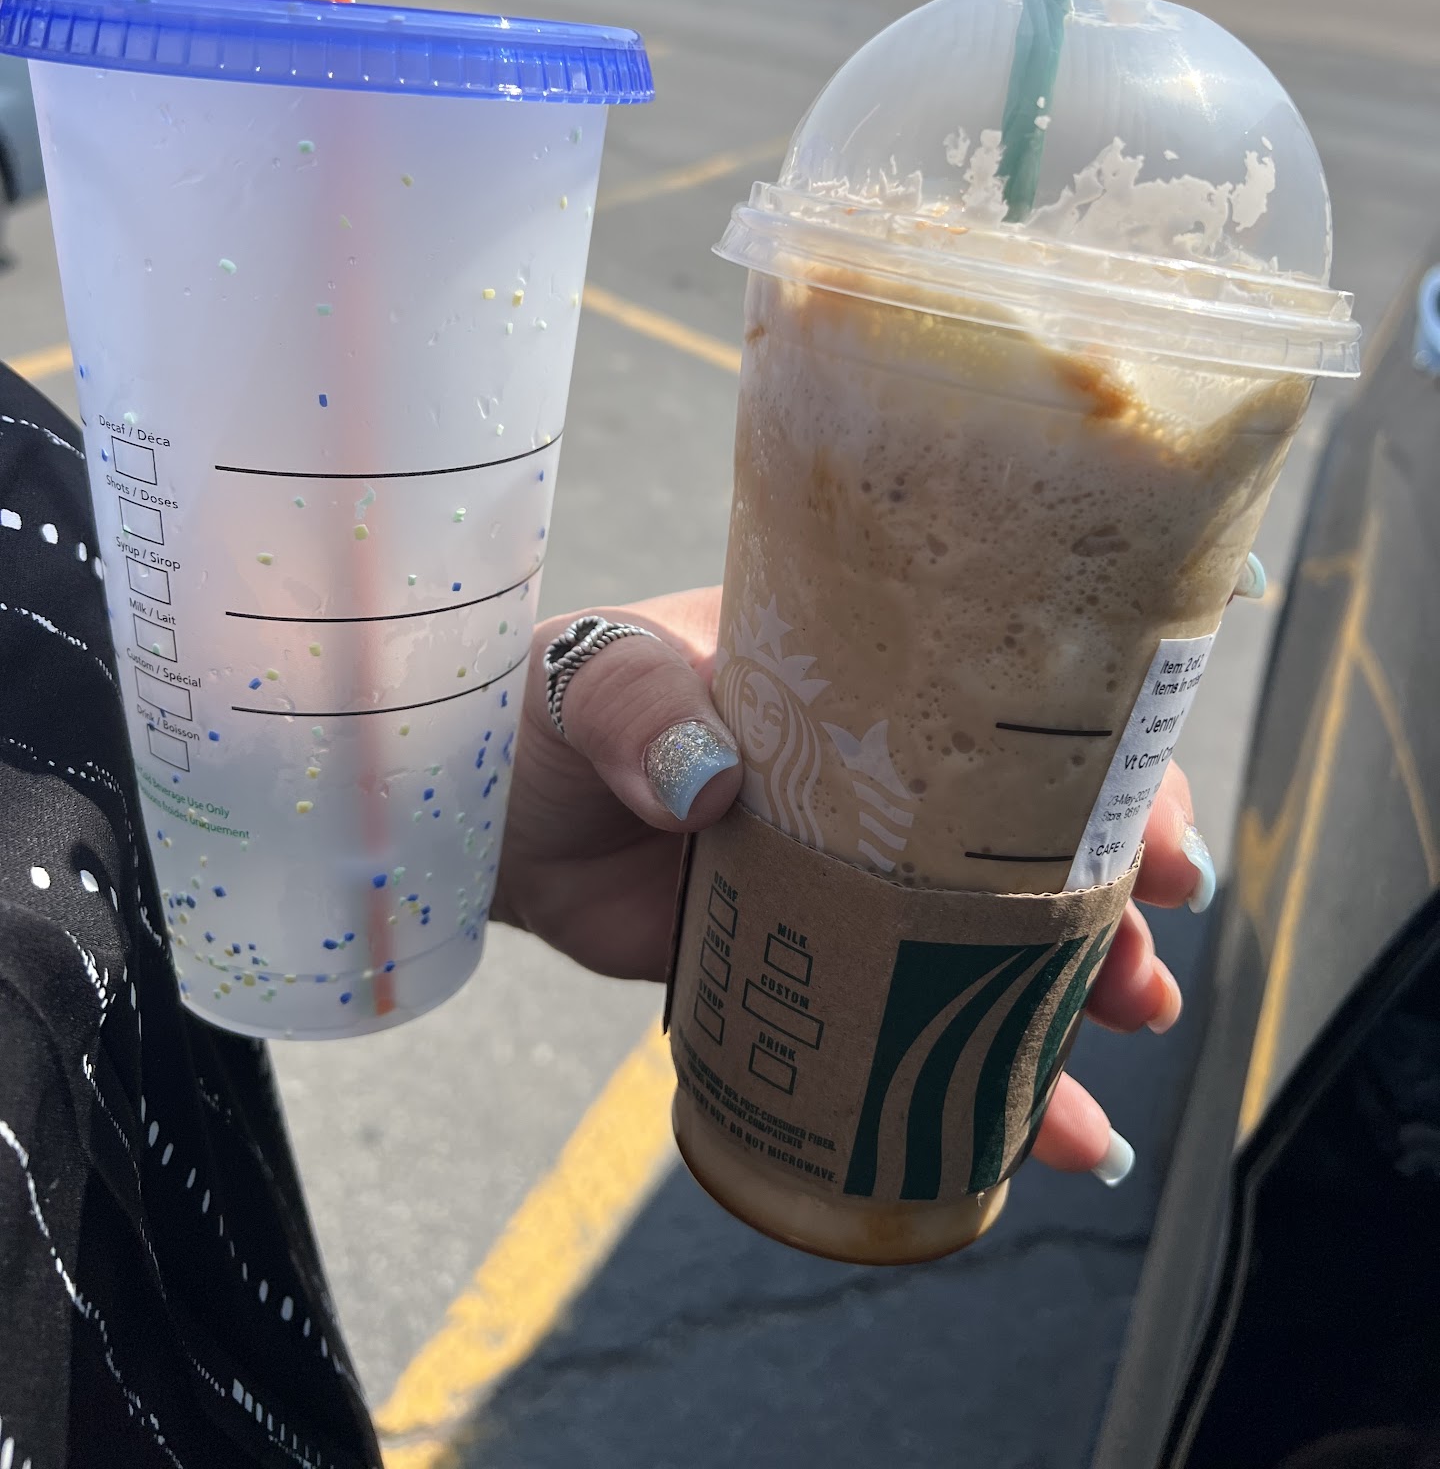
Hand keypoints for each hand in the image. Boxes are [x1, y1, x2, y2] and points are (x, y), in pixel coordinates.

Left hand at [495, 588, 1212, 1182]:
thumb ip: (643, 715)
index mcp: (852, 691)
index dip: (1098, 775)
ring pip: (983, 942)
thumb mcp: (595, 683)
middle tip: (1145, 970)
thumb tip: (710, 784)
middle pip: (1022, 845)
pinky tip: (1040, 1141)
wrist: (477, 814)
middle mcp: (870, 786)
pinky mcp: (802, 968)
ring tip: (1121, 1043)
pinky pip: (903, 1024)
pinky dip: (971, 1083)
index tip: (1156, 834)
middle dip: (1104, 906)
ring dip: (1066, 996)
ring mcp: (844, 882)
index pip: (1004, 720)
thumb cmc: (540, 715)